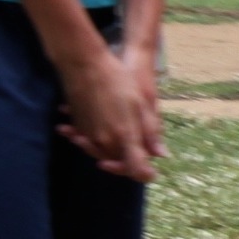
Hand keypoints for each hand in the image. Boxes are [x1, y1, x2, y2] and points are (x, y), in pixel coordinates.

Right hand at [54, 43, 160, 181]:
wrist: (84, 65)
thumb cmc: (117, 81)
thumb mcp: (140, 104)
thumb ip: (149, 133)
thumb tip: (161, 155)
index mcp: (123, 137)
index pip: (135, 168)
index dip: (144, 173)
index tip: (152, 173)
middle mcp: (104, 141)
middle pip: (117, 162)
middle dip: (127, 163)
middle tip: (139, 156)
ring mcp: (88, 135)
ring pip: (101, 153)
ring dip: (111, 153)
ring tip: (121, 146)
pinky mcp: (77, 126)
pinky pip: (87, 141)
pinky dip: (95, 142)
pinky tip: (106, 134)